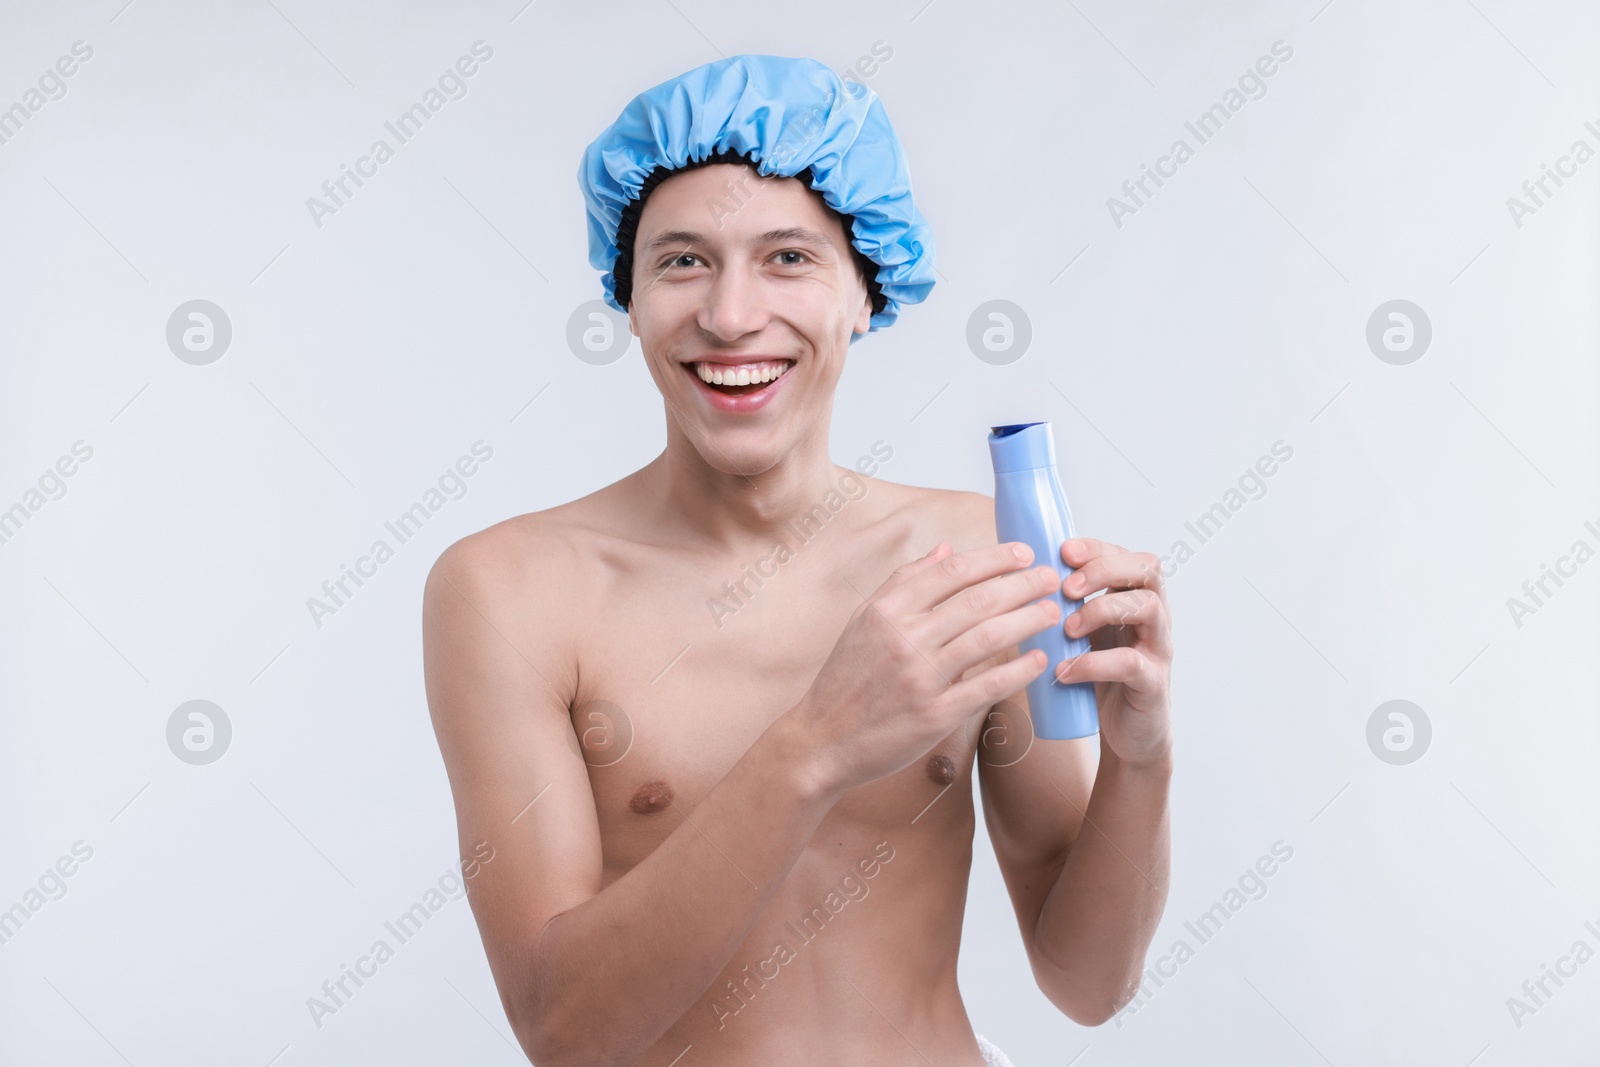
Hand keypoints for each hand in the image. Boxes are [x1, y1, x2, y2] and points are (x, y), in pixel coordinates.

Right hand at [793, 541, 1062, 795]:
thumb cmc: (845, 680)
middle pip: (978, 600)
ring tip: (1053, 612)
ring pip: (988, 637)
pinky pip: (986, 686)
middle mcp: (904, 638)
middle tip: (1051, 578)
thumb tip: (944, 549)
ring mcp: (920, 677)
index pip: (952, 572)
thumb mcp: (863, 620)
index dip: (994, 558)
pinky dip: (1018, 671)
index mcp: (887, 610)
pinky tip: (1039, 660)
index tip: (1023, 553)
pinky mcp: (934, 715)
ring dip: (1028, 620)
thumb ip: (904, 582)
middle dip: (1022, 584)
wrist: (821, 739)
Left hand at [1055, 538, 1173, 768]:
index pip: (1126, 555)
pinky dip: (1094, 663)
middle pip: (1148, 569)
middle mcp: (1155, 617)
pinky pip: (1131, 663)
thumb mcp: (1081, 635)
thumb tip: (1014, 579)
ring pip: (1149, 607)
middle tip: (1067, 587)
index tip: (1062, 551)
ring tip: (1067, 628)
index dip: (1097, 548)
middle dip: (1104, 569)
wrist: (1127, 735)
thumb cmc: (1099, 677)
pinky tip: (1066, 669)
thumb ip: (1064, 608)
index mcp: (1135, 599)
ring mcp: (1159, 649)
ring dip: (1101, 610)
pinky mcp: (1153, 683)